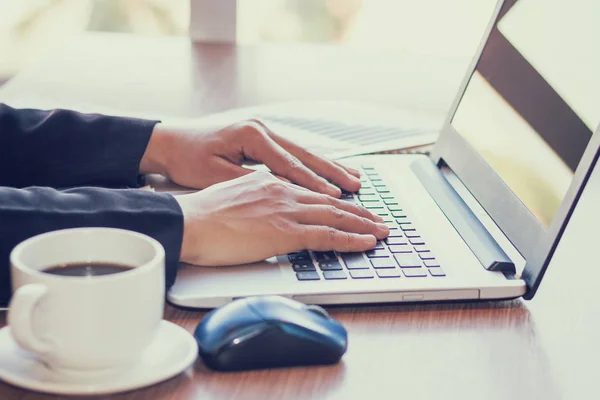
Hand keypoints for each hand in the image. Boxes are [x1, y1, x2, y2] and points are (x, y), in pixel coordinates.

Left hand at [140, 119, 360, 196]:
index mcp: (252, 136)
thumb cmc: (188, 159)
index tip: (336, 196)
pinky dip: (313, 166)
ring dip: (329, 167)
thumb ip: (251, 185)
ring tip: (354, 179)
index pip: (291, 164)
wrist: (169, 142)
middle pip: (305, 154)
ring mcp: (264, 133)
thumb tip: (283, 197)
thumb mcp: (216, 176)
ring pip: (304, 153)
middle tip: (357, 187)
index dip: (315, 183)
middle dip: (333, 172)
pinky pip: (294, 154)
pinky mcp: (262, 141)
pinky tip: (328, 173)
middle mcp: (263, 130)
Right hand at [174, 171, 387, 265]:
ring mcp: (286, 209)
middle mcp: (282, 191)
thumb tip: (263, 215)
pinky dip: (351, 239)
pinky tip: (366, 242)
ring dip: (363, 224)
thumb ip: (256, 203)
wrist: (188, 221)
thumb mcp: (233, 198)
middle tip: (378, 218)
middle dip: (358, 211)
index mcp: (269, 182)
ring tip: (382, 231)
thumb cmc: (201, 216)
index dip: (335, 200)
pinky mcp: (285, 230)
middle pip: (330, 201)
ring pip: (335, 215)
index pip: (311, 191)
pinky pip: (327, 235)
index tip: (350, 206)